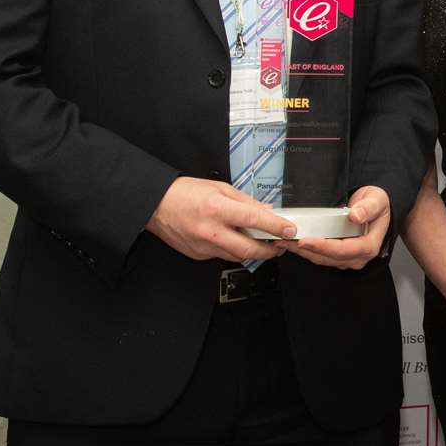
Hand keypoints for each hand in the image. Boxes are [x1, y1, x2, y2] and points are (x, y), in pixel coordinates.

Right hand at [146, 176, 294, 263]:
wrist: (156, 205)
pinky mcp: (198, 255)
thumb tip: (267, 211)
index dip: (276, 226)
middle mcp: (210, 231)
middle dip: (270, 250)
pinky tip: (235, 241)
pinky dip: (233, 250)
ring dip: (253, 252)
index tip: (289, 230)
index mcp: (218, 209)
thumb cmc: (186, 193)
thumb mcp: (221, 189)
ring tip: (261, 243)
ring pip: (237, 256)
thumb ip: (246, 202)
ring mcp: (203, 246)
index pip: (255, 220)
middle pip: (249, 249)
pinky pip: (222, 256)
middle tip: (279, 245)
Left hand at [281, 185, 390, 269]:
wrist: (374, 205)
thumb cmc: (377, 203)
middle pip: (329, 257)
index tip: (305, 240)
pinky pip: (320, 255)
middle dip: (306, 249)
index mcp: (369, 245)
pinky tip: (292, 242)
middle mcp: (358, 256)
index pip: (344, 250)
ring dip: (302, 251)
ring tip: (284, 240)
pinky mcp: (338, 255)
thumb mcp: (377, 199)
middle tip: (286, 239)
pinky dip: (306, 249)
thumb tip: (355, 216)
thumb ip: (368, 207)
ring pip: (321, 258)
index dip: (323, 247)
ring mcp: (347, 257)